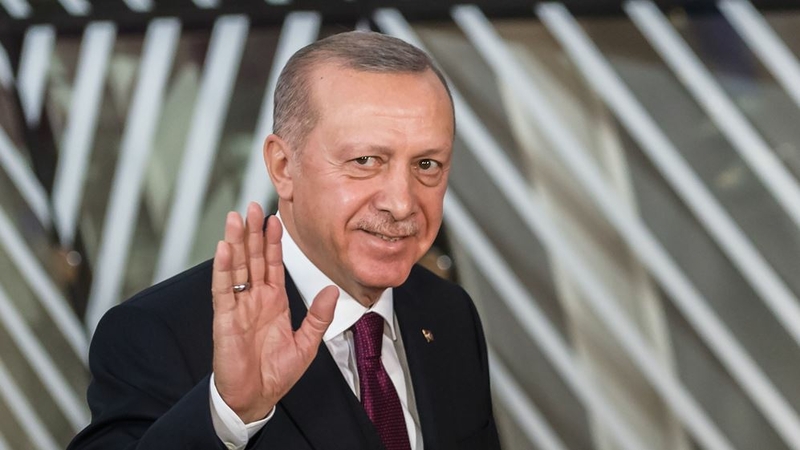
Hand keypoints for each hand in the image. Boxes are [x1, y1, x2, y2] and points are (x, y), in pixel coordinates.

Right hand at [211, 203, 338, 422]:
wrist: (255, 397)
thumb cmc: (276, 373)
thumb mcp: (306, 343)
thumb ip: (318, 316)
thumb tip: (331, 290)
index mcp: (274, 301)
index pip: (272, 264)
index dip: (273, 242)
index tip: (276, 219)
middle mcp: (254, 298)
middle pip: (252, 258)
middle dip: (253, 232)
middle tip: (253, 206)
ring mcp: (238, 306)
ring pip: (236, 267)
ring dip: (236, 242)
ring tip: (236, 218)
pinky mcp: (225, 318)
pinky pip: (223, 289)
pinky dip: (223, 268)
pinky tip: (224, 248)